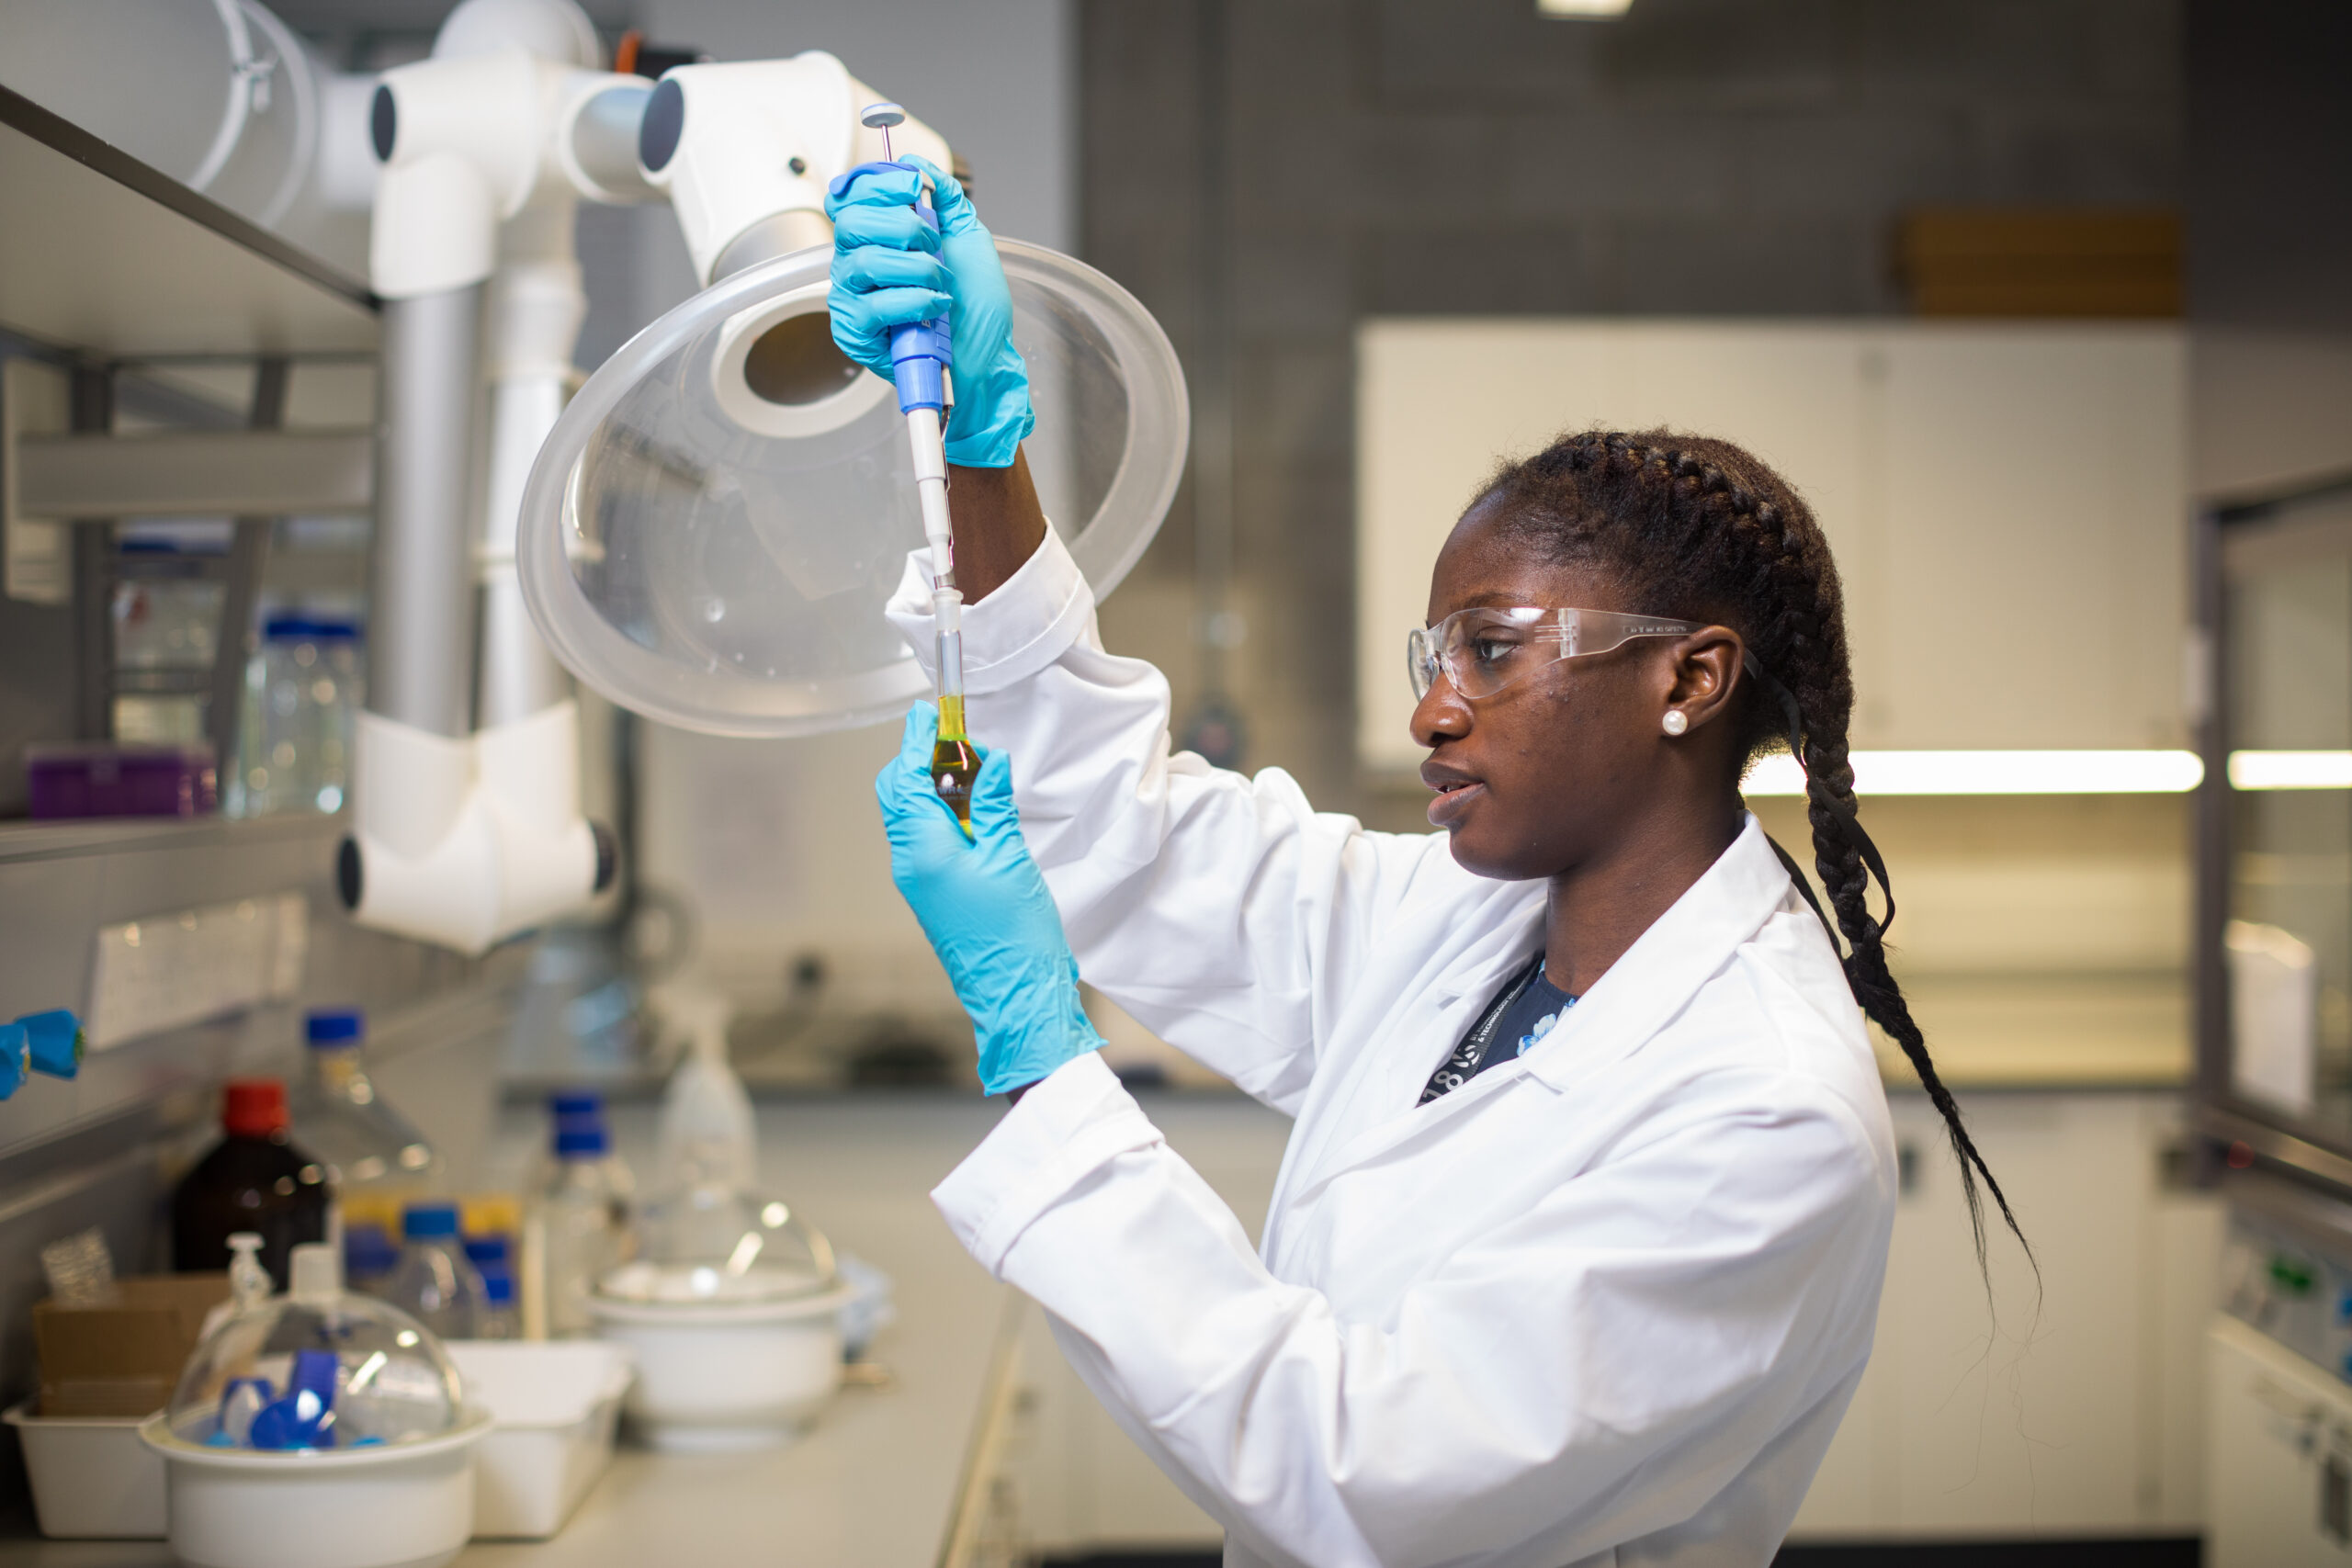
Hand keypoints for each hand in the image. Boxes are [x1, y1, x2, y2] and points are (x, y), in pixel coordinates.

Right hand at [827, 157, 1034, 468]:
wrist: (985, 359)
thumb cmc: (973, 309)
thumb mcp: (968, 240)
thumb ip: (946, 199)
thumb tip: (917, 164)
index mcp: (877, 237)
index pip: (854, 194)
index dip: (881, 183)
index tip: (914, 187)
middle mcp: (857, 262)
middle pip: (853, 220)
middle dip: (906, 227)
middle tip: (934, 248)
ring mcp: (852, 297)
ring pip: (867, 261)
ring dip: (918, 269)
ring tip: (941, 285)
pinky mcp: (855, 332)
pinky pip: (875, 304)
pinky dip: (915, 302)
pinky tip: (934, 310)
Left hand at [876, 705, 1101, 1095]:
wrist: (1017, 998)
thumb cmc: (1014, 936)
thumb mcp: (1011, 858)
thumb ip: (996, 805)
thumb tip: (991, 763)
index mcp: (923, 849)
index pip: (907, 777)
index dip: (919, 741)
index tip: (936, 713)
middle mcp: (910, 862)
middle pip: (898, 793)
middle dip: (922, 760)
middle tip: (962, 743)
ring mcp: (918, 880)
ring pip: (911, 815)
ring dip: (937, 786)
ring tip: (978, 774)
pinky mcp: (933, 892)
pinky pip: (926, 839)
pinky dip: (945, 814)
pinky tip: (978, 811)